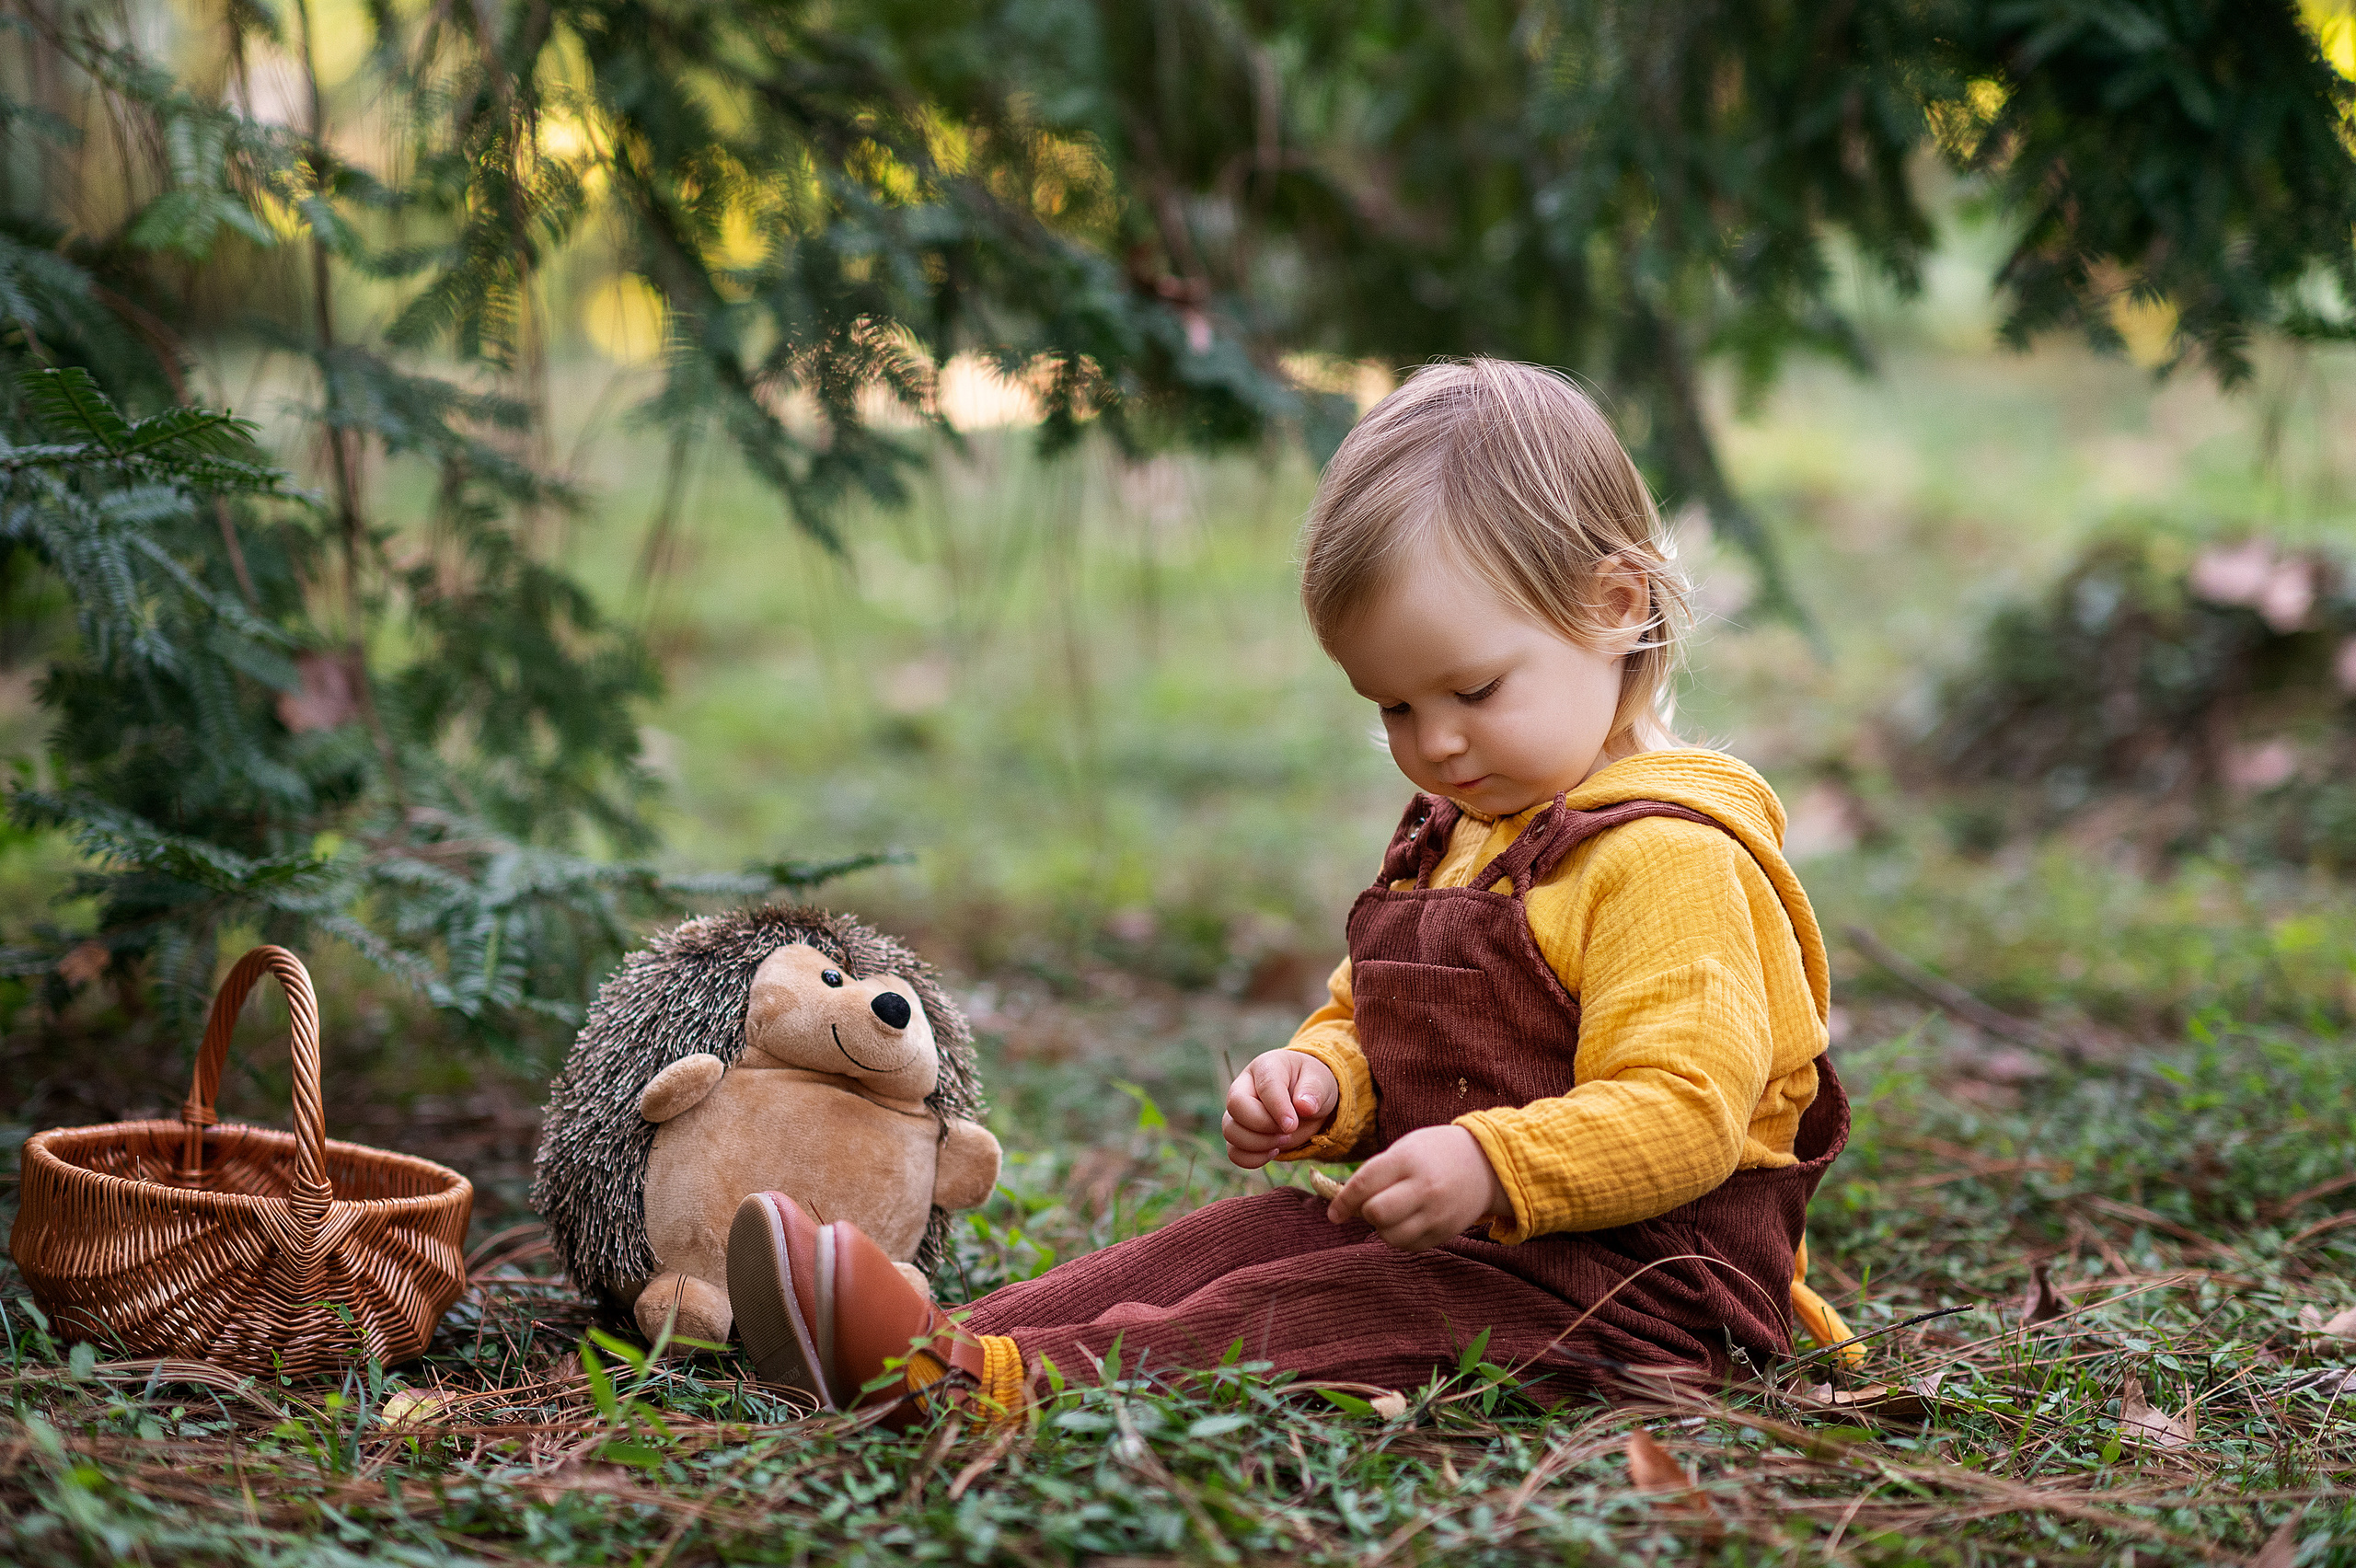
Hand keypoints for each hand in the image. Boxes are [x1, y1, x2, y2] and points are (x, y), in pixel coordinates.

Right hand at [1223, 1049, 1340, 1168]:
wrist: (1307, 1101)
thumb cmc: (1312, 1085)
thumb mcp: (1321, 1081)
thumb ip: (1314, 1090)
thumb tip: (1304, 1106)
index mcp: (1266, 1067)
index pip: (1264, 1086)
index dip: (1278, 1108)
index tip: (1293, 1124)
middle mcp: (1244, 1087)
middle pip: (1236, 1106)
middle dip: (1264, 1126)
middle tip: (1289, 1130)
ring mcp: (1238, 1112)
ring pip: (1230, 1131)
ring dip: (1259, 1144)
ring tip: (1284, 1140)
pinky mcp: (1240, 1134)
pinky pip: (1234, 1152)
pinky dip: (1253, 1159)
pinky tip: (1274, 1151)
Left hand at [1326, 1125, 1509, 1250]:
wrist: (1486, 1165)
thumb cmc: (1434, 1153)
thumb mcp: (1405, 1149)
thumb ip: (1377, 1173)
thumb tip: (1343, 1203)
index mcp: (1407, 1160)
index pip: (1364, 1185)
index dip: (1343, 1202)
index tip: (1333, 1213)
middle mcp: (1423, 1188)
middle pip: (1376, 1214)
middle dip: (1365, 1213)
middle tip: (1370, 1206)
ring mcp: (1437, 1213)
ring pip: (1391, 1237)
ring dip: (1382, 1229)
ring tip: (1392, 1214)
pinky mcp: (1445, 1232)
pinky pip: (1409, 1246)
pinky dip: (1400, 1238)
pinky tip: (1408, 1221)